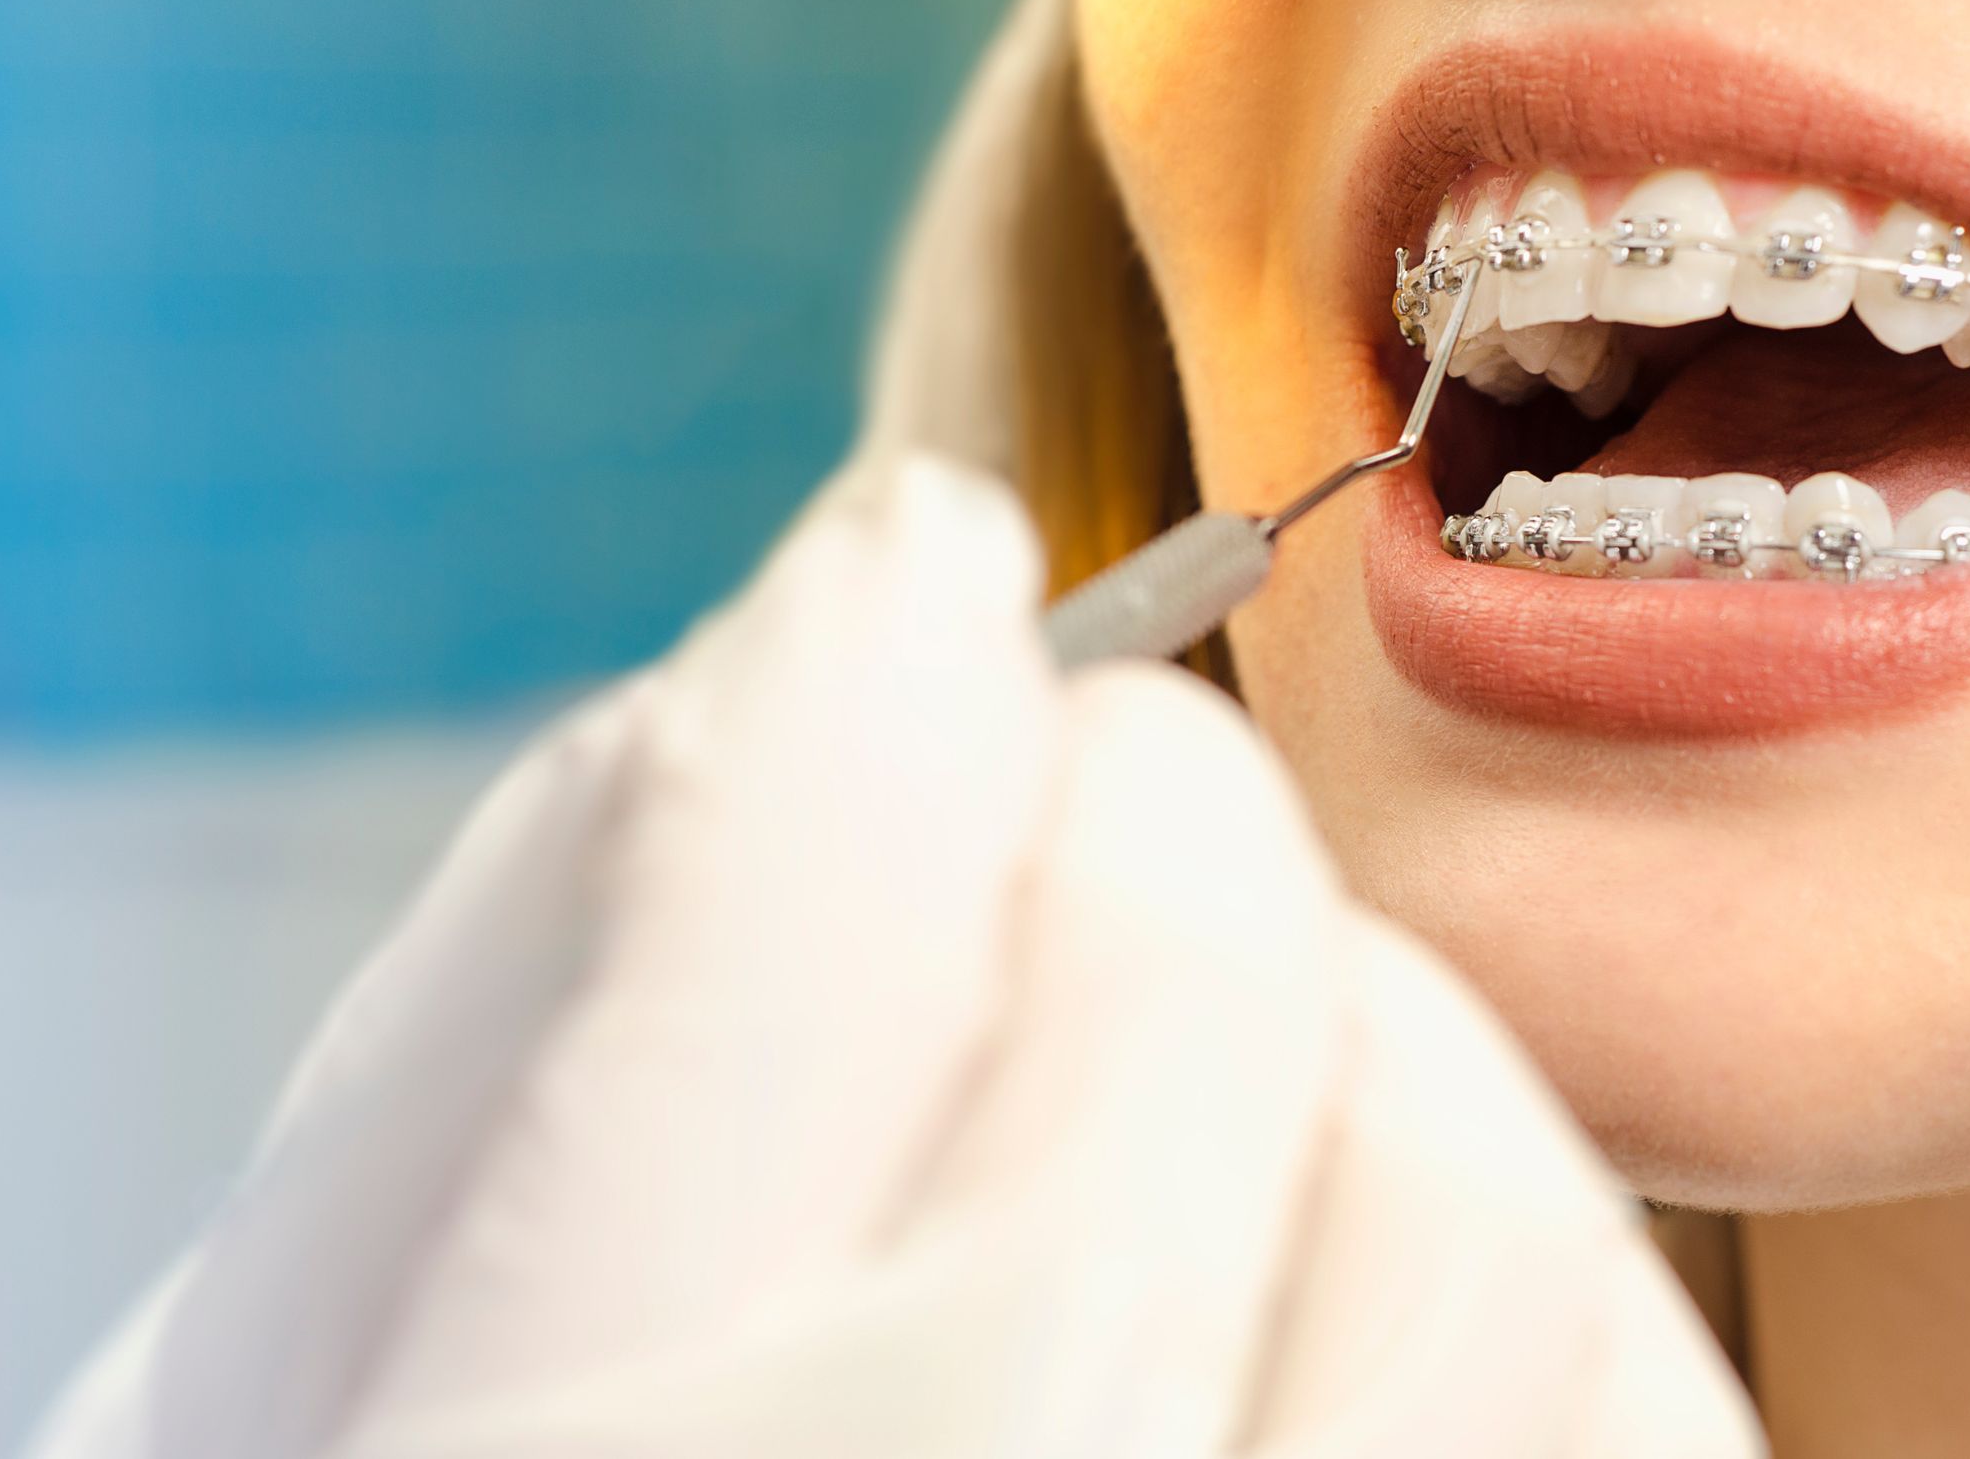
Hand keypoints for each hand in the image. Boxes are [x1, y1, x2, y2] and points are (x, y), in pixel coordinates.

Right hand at [32, 454, 1760, 1458]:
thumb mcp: (333, 1389)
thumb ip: (518, 1036)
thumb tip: (814, 668)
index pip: (807, 879)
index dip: (882, 656)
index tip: (913, 593)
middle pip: (1197, 986)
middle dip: (1138, 816)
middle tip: (1069, 812)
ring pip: (1476, 1175)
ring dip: (1349, 1037)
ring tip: (1202, 1097)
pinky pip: (1637, 1409)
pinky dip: (1512, 1281)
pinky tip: (1338, 1312)